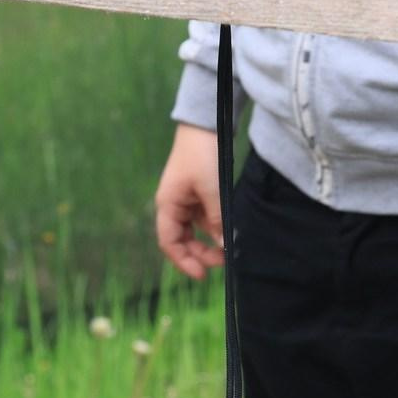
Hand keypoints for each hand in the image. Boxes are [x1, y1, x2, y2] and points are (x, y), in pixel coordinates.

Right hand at [154, 122, 226, 279]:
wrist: (207, 123)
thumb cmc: (202, 154)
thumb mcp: (211, 189)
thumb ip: (217, 218)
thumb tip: (225, 245)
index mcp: (168, 205)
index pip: (169, 243)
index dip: (184, 261)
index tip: (203, 274)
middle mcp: (174, 204)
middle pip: (182, 240)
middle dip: (200, 253)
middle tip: (223, 261)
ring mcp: (187, 199)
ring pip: (196, 230)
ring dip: (210, 240)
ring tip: (228, 248)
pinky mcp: (200, 192)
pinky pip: (205, 217)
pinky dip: (215, 226)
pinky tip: (228, 230)